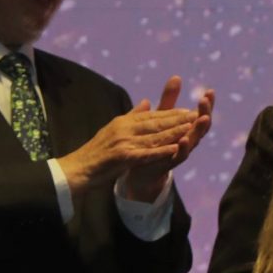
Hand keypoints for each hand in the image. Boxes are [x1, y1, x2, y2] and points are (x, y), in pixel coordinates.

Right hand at [62, 81, 207, 200]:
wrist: (76, 170)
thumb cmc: (96, 153)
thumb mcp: (113, 130)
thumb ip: (132, 116)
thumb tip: (146, 102)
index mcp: (123, 122)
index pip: (151, 116)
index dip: (171, 113)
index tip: (189, 110)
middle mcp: (123, 128)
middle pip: (155, 123)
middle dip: (177, 119)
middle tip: (197, 115)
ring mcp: (123, 142)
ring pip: (154, 136)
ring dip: (174, 132)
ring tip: (192, 128)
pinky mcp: (122, 157)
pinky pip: (146, 153)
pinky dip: (161, 150)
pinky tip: (175, 149)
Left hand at [117, 81, 215, 202]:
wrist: (141, 169)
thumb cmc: (155, 141)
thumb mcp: (161, 118)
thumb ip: (169, 100)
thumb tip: (177, 76)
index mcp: (187, 128)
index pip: (201, 114)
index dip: (207, 104)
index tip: (209, 91)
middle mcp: (188, 140)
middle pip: (202, 126)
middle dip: (205, 113)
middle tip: (205, 100)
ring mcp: (181, 151)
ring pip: (195, 140)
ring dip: (199, 129)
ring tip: (203, 118)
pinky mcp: (170, 162)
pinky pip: (179, 156)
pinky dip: (183, 148)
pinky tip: (183, 140)